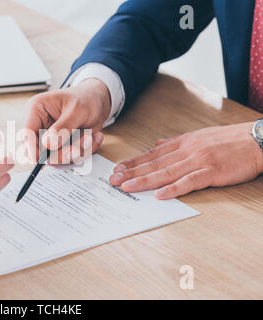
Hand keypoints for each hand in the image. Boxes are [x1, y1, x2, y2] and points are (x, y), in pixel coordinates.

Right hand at [23, 78, 109, 163]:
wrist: (99, 102)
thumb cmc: (86, 99)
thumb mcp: (77, 110)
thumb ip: (63, 127)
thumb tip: (48, 143)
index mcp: (37, 109)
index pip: (27, 133)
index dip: (31, 148)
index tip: (39, 159)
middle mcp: (41, 125)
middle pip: (39, 150)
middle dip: (61, 153)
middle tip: (77, 149)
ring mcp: (51, 138)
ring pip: (56, 157)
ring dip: (75, 151)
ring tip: (89, 138)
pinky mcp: (61, 147)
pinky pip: (69, 158)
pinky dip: (83, 151)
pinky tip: (92, 138)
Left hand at [109, 122, 262, 198]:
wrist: (257, 139)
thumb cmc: (229, 140)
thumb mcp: (199, 136)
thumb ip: (176, 142)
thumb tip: (157, 143)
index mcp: (183, 143)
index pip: (152, 153)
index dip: (133, 162)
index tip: (117, 169)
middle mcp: (186, 151)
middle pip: (154, 163)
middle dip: (131, 172)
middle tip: (113, 180)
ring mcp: (198, 161)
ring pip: (166, 172)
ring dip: (144, 180)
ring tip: (127, 187)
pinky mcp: (212, 172)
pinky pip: (190, 182)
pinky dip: (174, 188)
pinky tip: (160, 195)